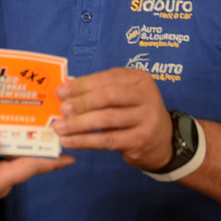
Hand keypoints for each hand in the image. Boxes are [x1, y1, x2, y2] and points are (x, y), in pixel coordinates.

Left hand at [52, 68, 173, 170]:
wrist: (162, 141)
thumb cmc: (134, 113)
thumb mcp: (123, 96)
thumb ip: (99, 91)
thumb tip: (65, 90)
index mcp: (140, 79)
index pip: (107, 78)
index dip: (82, 84)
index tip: (61, 91)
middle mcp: (147, 96)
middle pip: (109, 96)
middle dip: (82, 102)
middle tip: (62, 109)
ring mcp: (147, 118)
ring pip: (107, 119)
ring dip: (79, 124)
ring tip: (59, 127)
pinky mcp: (141, 140)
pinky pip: (108, 140)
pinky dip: (85, 141)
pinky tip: (69, 142)